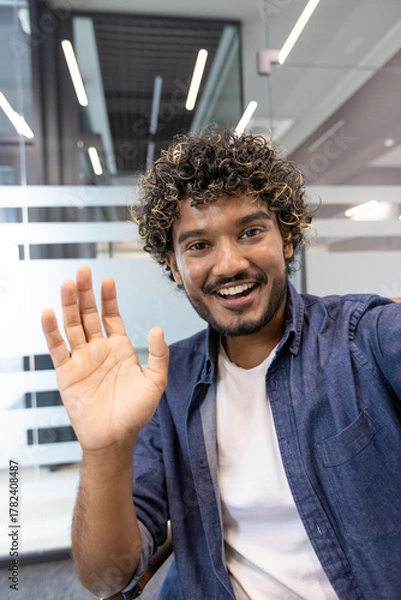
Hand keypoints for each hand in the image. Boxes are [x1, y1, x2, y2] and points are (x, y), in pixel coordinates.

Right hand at [41, 265, 168, 452]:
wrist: (115, 438)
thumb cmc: (136, 413)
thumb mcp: (155, 382)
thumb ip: (159, 355)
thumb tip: (158, 328)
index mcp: (119, 348)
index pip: (111, 316)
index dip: (108, 298)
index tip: (107, 280)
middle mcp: (98, 349)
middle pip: (88, 314)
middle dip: (85, 293)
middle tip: (82, 271)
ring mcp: (81, 359)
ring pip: (72, 325)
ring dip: (68, 305)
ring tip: (67, 284)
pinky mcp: (66, 373)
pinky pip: (57, 348)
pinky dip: (51, 331)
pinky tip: (49, 313)